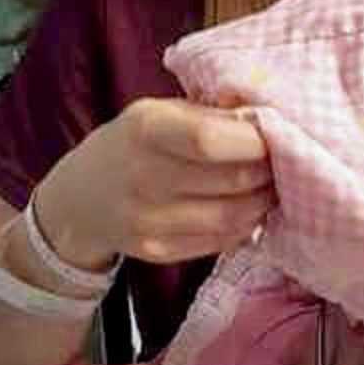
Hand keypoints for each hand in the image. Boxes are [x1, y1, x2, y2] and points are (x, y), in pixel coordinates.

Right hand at [36, 97, 274, 270]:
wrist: (80, 198)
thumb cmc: (132, 143)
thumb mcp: (158, 112)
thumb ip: (209, 115)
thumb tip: (268, 118)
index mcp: (145, 129)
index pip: (210, 140)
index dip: (254, 141)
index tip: (274, 136)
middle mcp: (143, 177)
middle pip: (231, 181)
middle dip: (269, 172)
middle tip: (283, 161)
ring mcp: (148, 221)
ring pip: (233, 217)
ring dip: (262, 201)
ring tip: (270, 185)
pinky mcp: (157, 252)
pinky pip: (220, 241)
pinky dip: (244, 225)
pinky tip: (246, 208)